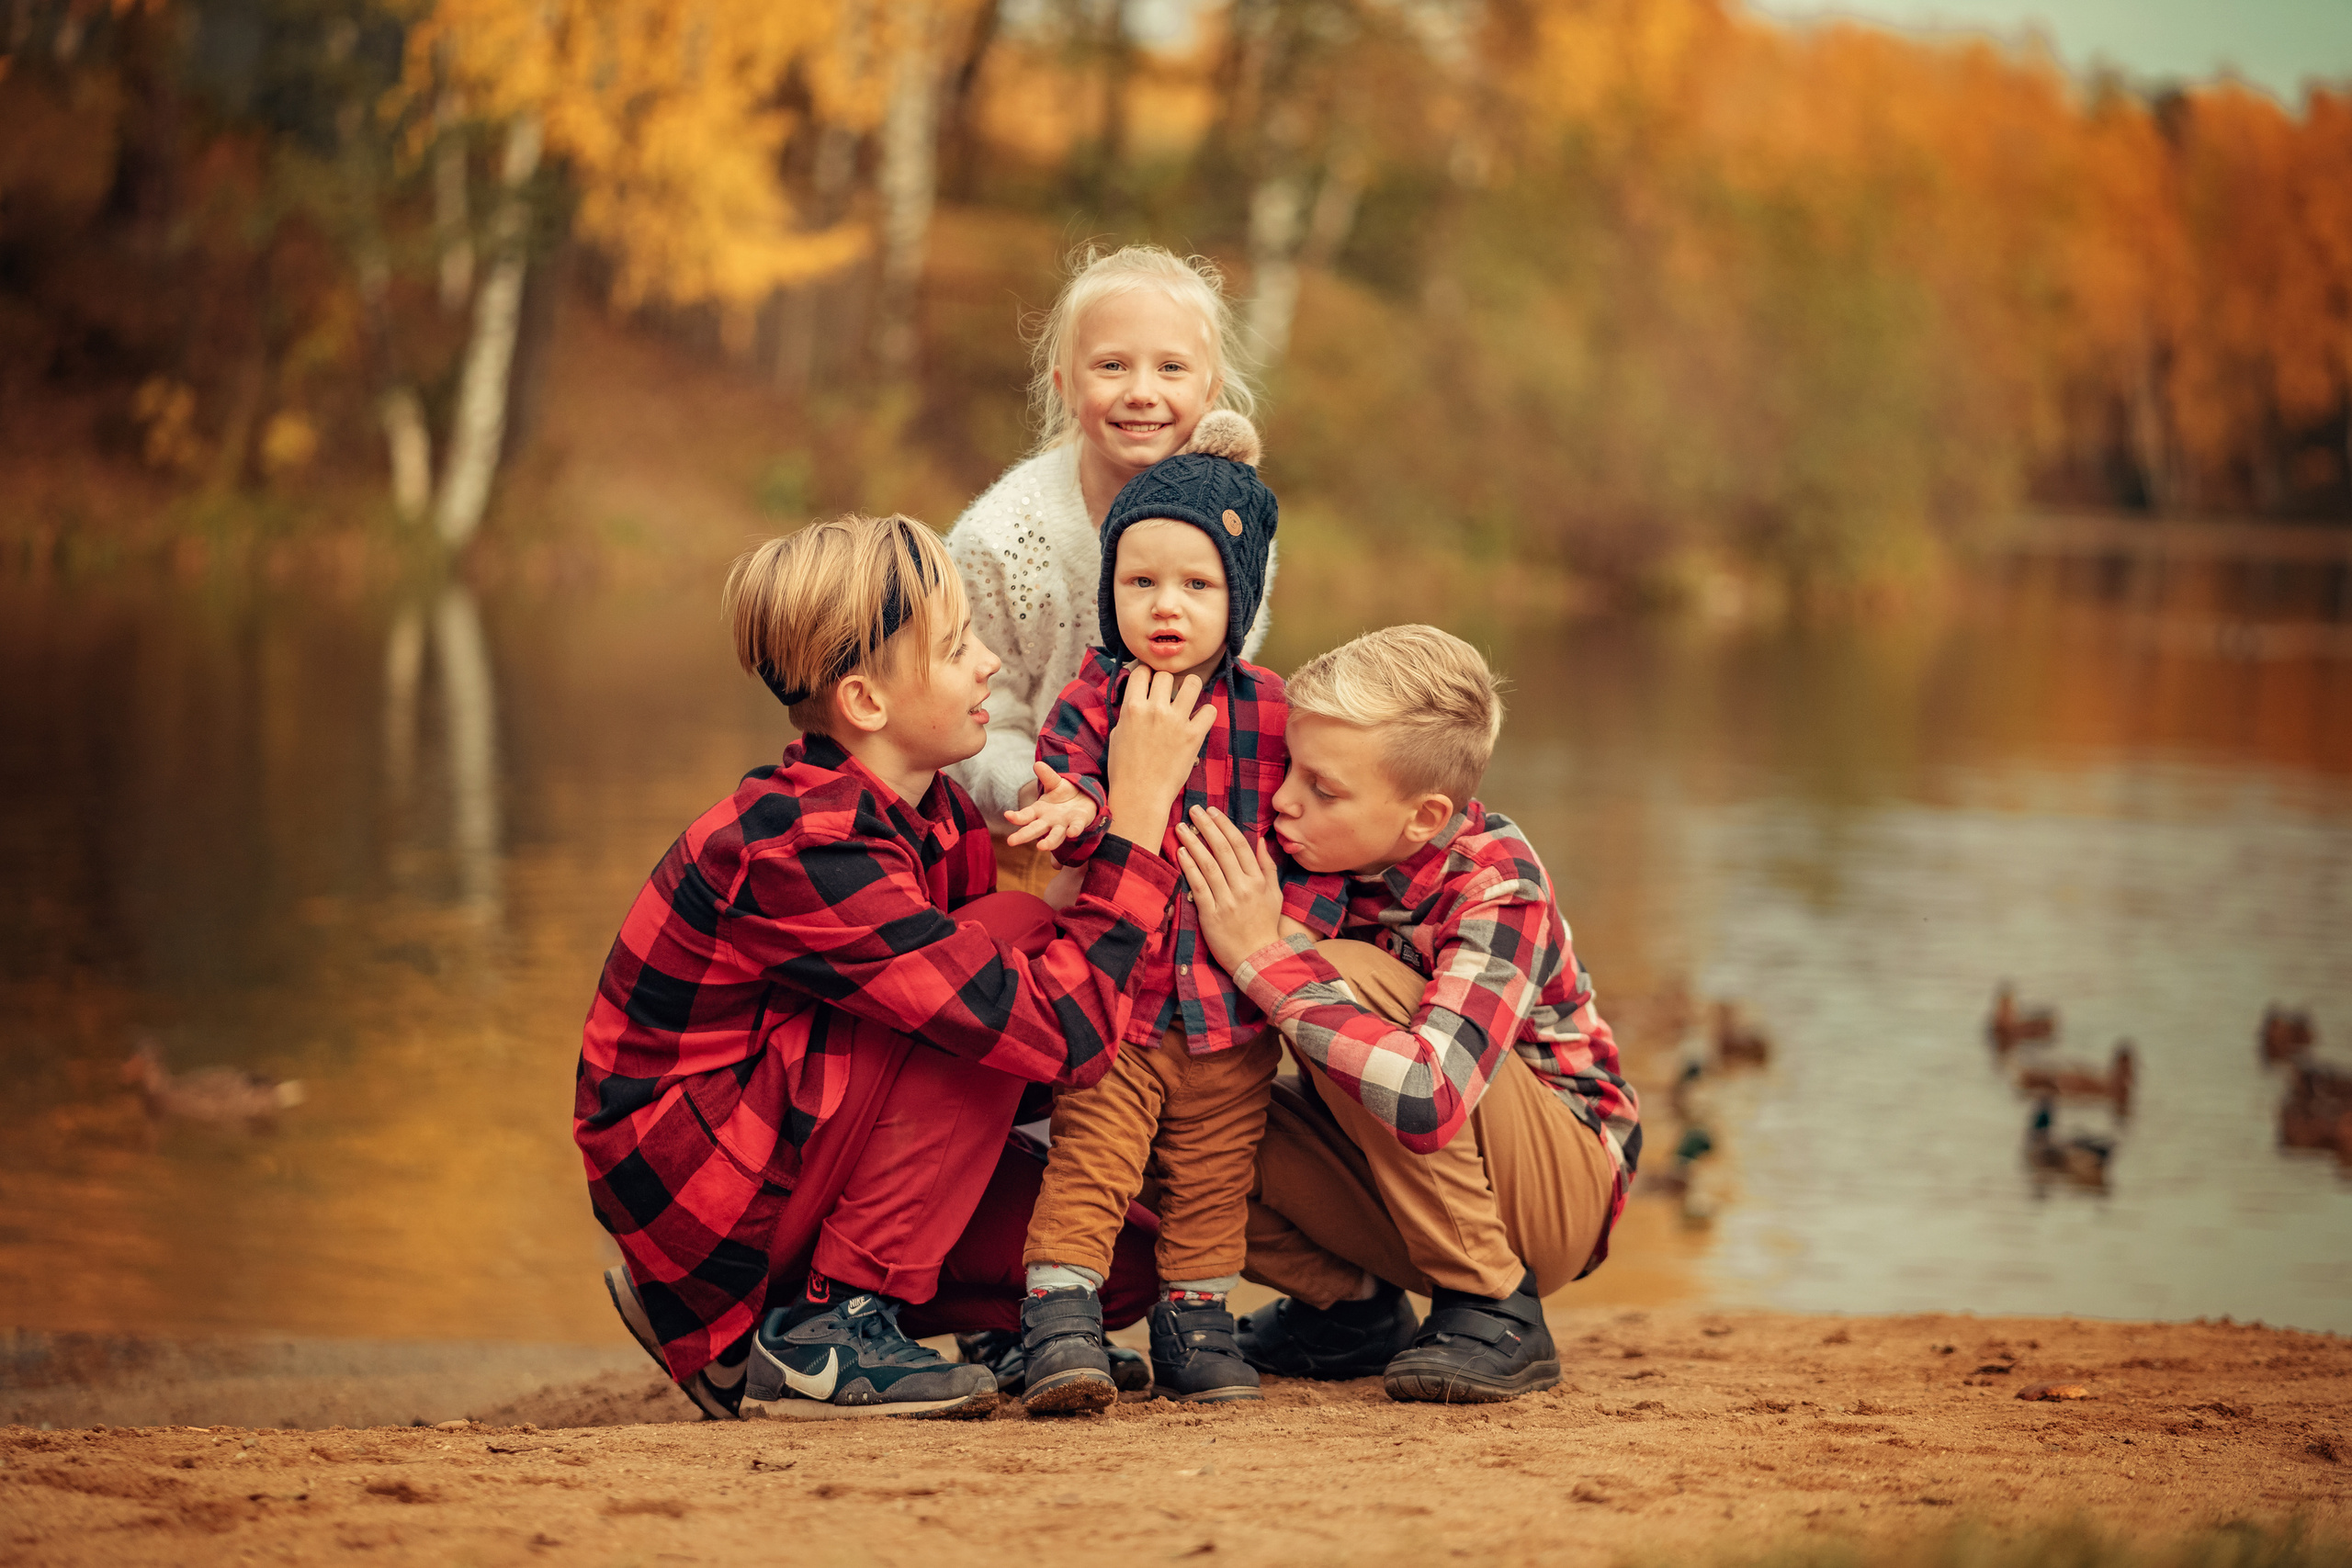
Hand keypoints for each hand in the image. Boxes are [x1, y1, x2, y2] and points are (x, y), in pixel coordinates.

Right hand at [1003, 761, 1097, 850]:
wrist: (1084, 799)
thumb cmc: (1064, 793)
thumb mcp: (1055, 783)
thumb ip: (1047, 776)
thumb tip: (1038, 764)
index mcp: (1039, 811)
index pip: (1025, 815)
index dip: (1016, 817)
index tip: (1007, 815)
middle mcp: (1049, 821)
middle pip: (1034, 829)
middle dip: (1023, 835)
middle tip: (1011, 842)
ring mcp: (1063, 824)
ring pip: (1054, 836)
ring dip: (1049, 842)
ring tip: (1041, 847)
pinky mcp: (1078, 823)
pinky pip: (1076, 827)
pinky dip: (1074, 830)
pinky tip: (1071, 833)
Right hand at [1103, 667, 1213, 847]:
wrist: (1139, 795)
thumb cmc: (1124, 769)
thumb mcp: (1117, 734)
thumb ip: (1128, 713)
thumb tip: (1137, 700)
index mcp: (1132, 707)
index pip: (1142, 671)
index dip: (1147, 674)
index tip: (1151, 681)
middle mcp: (1155, 709)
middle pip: (1166, 675)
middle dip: (1168, 681)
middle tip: (1169, 694)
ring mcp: (1176, 721)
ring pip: (1193, 683)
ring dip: (1191, 687)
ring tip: (1189, 697)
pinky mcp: (1194, 736)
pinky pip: (1210, 711)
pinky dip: (1206, 714)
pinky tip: (1199, 720)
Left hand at [1174, 805, 1285, 973]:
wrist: (1258, 958)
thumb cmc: (1265, 925)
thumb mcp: (1274, 894)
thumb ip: (1267, 866)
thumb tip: (1261, 840)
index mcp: (1258, 880)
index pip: (1240, 845)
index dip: (1224, 825)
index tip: (1212, 812)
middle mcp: (1243, 887)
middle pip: (1222, 849)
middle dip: (1206, 826)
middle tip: (1193, 810)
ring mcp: (1227, 900)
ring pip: (1208, 864)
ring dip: (1193, 842)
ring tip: (1181, 827)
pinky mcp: (1211, 914)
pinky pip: (1198, 886)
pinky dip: (1189, 867)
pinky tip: (1180, 853)